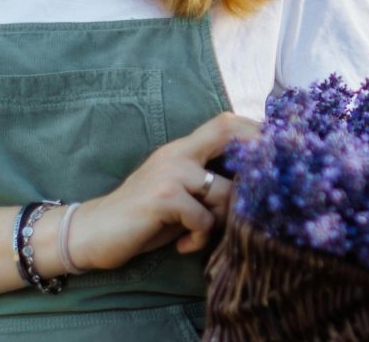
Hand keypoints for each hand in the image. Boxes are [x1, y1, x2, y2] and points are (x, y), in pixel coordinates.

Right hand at [61, 112, 260, 272]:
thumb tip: (255, 193)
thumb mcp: (179, 196)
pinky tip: (183, 245)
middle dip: (252, 167)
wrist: (91, 232)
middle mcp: (177, 153)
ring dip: (220, 222)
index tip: (277, 150)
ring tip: (198, 235)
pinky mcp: (163, 197)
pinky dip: (199, 238)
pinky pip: (204, 219)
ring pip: (225, 193)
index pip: (225, 123)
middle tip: (254, 200)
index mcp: (182, 150)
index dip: (254, 130)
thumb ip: (208, 186)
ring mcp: (170, 172)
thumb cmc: (143, 219)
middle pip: (230, 134)